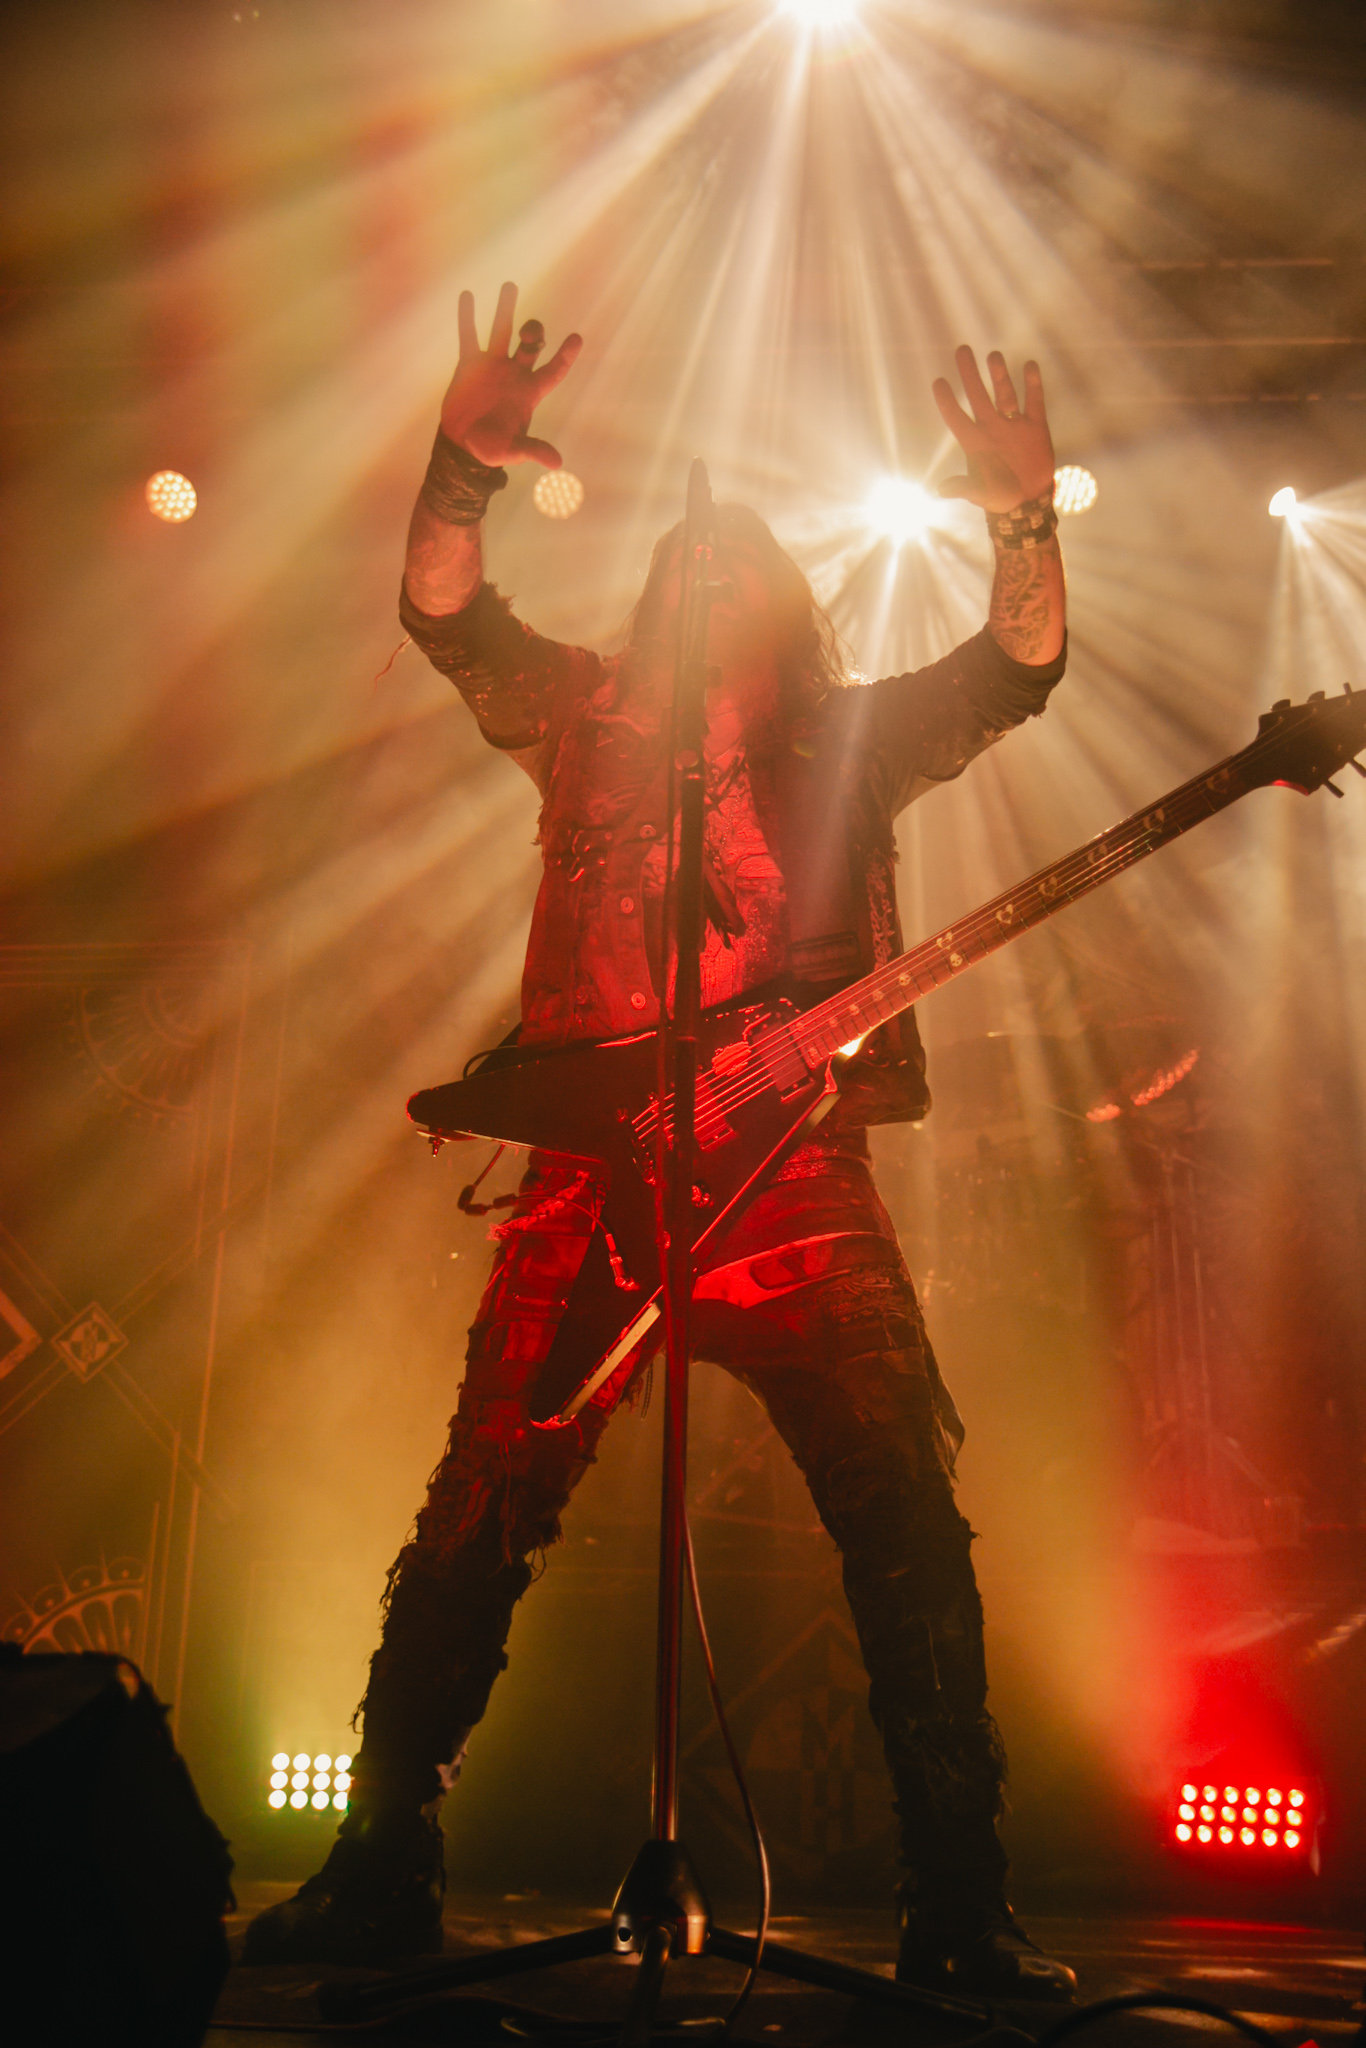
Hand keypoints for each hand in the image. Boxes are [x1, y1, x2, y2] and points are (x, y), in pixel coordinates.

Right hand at [440, 281, 581, 468]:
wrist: (462, 444)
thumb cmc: (492, 448)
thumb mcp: (513, 451)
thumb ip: (533, 450)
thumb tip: (557, 464)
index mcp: (530, 391)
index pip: (554, 370)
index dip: (566, 356)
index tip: (577, 338)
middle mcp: (514, 373)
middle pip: (530, 344)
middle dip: (533, 332)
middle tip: (529, 329)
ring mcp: (492, 365)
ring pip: (501, 331)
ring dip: (505, 310)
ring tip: (510, 285)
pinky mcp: (469, 363)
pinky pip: (469, 335)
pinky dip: (467, 317)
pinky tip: (467, 296)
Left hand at [933, 347, 1054, 511]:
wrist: (1029, 501)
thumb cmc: (999, 499)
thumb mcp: (981, 494)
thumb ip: (964, 488)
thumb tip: (941, 490)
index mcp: (975, 442)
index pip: (957, 418)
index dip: (947, 402)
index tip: (938, 382)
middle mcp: (992, 428)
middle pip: (978, 396)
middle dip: (969, 374)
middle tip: (961, 349)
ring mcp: (1013, 425)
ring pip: (1005, 394)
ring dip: (999, 375)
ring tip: (993, 355)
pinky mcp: (1036, 427)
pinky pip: (1034, 401)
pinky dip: (1033, 385)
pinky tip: (1029, 365)